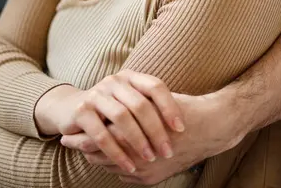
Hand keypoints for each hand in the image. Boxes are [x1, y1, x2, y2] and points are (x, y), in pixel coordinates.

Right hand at [35, 70, 184, 174]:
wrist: (69, 108)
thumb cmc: (110, 109)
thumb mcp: (131, 102)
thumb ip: (150, 106)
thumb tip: (184, 123)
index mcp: (130, 77)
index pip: (155, 86)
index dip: (169, 106)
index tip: (181, 128)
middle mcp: (114, 81)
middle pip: (140, 104)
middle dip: (156, 130)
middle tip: (167, 151)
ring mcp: (97, 94)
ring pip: (122, 118)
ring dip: (138, 141)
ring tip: (150, 158)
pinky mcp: (81, 111)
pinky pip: (101, 134)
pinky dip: (116, 152)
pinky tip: (128, 166)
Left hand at [61, 88, 248, 184]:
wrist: (212, 128)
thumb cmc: (182, 109)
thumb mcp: (154, 101)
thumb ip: (129, 107)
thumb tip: (104, 106)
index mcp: (137, 134)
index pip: (101, 137)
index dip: (83, 133)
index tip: (68, 129)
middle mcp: (140, 158)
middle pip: (102, 155)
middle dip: (85, 147)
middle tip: (68, 140)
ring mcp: (145, 172)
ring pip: (112, 166)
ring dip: (97, 157)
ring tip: (82, 149)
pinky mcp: (152, 179)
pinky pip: (125, 175)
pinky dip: (113, 165)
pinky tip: (106, 156)